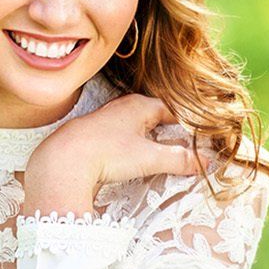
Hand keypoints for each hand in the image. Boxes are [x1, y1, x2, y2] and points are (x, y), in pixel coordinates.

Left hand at [24, 92, 201, 202]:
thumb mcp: (150, 158)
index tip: (194, 138)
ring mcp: (105, 122)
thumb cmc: (106, 152)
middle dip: (166, 132)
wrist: (64, 161)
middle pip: (152, 117)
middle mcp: (121, 108)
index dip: (184, 124)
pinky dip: (127, 149)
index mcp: (139, 105)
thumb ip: (179, 159)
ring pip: (133, 129)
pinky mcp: (92, 138)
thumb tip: (204, 163)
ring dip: (145, 141)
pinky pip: (117, 141)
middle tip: (178, 150)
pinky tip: (126, 162)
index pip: (170, 109)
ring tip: (154, 158)